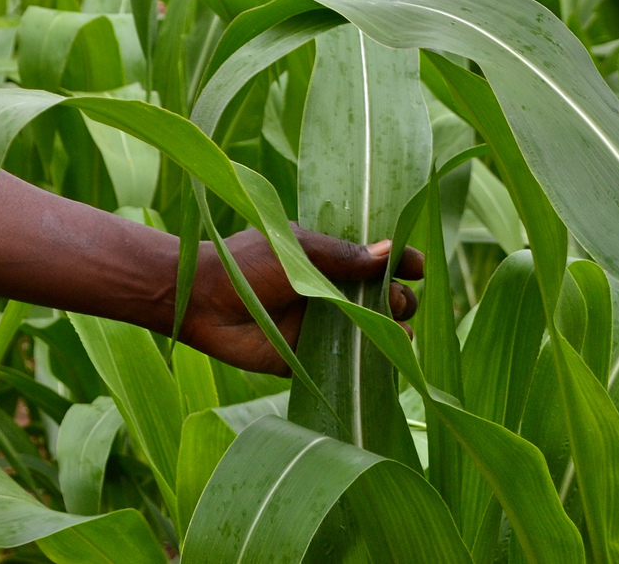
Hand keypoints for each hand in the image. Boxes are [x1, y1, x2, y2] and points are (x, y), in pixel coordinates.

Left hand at [182, 228, 423, 374]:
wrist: (203, 301)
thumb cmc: (246, 265)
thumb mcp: (297, 251)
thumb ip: (342, 256)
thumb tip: (389, 252)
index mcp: (328, 258)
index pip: (377, 260)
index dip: (401, 262)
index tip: (416, 267)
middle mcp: (330, 292)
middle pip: (384, 298)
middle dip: (399, 299)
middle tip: (394, 301)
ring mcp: (322, 325)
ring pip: (373, 332)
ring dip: (392, 333)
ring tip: (396, 332)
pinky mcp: (309, 356)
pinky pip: (347, 365)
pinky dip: (368, 366)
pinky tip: (382, 363)